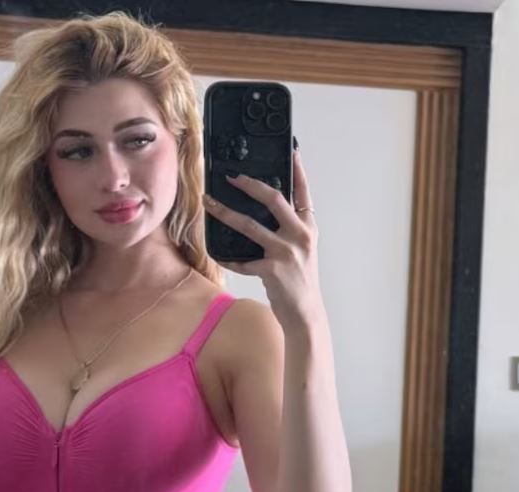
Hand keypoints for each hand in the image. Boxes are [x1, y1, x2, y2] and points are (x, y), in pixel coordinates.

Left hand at [203, 147, 323, 328]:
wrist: (305, 313)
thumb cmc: (301, 280)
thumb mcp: (302, 249)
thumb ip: (290, 229)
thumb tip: (266, 210)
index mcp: (308, 227)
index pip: (304, 192)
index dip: (297, 170)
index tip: (291, 151)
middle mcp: (300, 235)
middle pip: (274, 200)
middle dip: (250, 185)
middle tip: (231, 177)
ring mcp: (286, 252)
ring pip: (249, 225)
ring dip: (225, 213)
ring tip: (210, 204)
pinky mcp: (272, 270)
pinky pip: (242, 259)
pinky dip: (227, 257)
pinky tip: (216, 253)